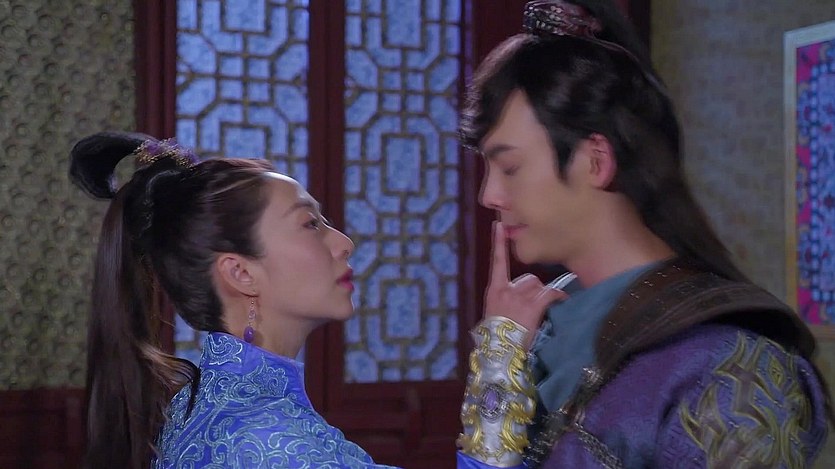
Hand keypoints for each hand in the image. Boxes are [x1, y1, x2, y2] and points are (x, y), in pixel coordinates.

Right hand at [484, 221, 566, 347]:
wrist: (500, 351)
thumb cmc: (498, 337)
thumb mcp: (494, 315)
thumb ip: (505, 301)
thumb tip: (521, 300)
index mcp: (494, 291)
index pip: (497, 262)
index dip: (497, 243)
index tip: (498, 225)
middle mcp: (506, 289)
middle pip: (529, 278)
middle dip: (534, 291)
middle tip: (533, 309)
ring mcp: (519, 296)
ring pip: (540, 287)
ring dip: (544, 298)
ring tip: (540, 316)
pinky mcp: (532, 305)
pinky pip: (550, 294)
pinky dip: (557, 298)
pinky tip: (559, 304)